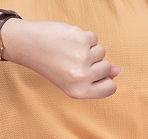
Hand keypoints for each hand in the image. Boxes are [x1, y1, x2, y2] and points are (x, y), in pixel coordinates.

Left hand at [4, 20, 120, 98]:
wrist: (29, 45)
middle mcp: (81, 77)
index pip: (110, 88)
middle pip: (106, 67)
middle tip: (74, 60)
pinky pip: (94, 38)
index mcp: (79, 91)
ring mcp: (83, 57)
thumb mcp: (71, 79)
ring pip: (102, 51)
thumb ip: (96, 78)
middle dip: (95, 61)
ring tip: (71, 50)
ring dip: (89, 48)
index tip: (94, 74)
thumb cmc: (50, 64)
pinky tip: (70, 40)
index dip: (105, 80)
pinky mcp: (82, 39)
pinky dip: (84, 37)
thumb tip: (117, 71)